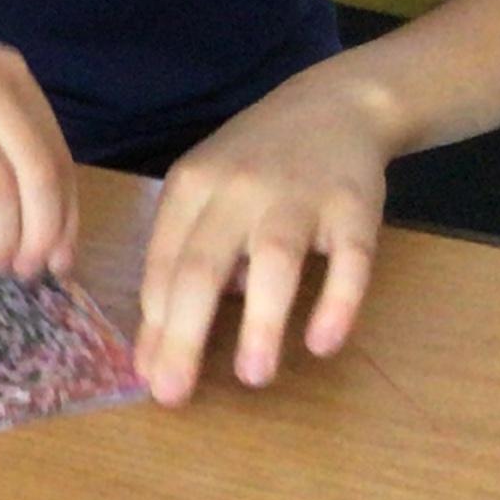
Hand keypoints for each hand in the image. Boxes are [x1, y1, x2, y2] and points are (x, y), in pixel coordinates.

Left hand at [135, 75, 391, 404]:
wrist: (336, 105)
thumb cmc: (255, 160)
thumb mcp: (206, 188)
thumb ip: (187, 249)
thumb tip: (168, 330)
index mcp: (191, 186)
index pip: (162, 262)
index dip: (151, 322)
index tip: (144, 373)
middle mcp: (237, 190)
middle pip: (202, 267)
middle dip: (182, 335)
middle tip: (173, 394)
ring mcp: (299, 197)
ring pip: (273, 263)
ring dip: (260, 324)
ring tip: (251, 379)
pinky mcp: (355, 208)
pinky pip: (348, 261)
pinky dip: (336, 303)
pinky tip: (321, 343)